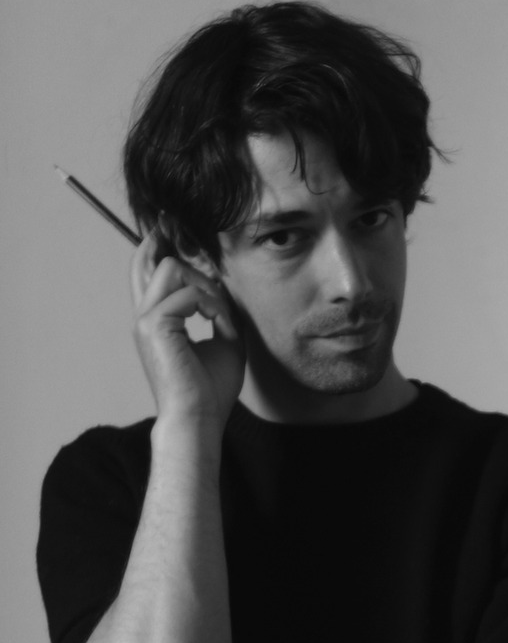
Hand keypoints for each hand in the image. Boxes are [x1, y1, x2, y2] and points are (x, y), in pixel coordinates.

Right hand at [130, 229, 244, 427]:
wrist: (199, 418)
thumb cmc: (210, 389)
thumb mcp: (226, 343)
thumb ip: (222, 314)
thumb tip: (225, 289)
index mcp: (156, 319)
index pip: (148, 270)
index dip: (157, 244)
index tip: (171, 224)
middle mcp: (145, 316)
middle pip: (155, 261)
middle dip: (191, 262)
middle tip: (216, 280)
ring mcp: (145, 320)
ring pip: (171, 269)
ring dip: (205, 287)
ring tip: (219, 315)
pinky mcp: (154, 326)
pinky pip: (186, 292)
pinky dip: (209, 303)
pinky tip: (218, 322)